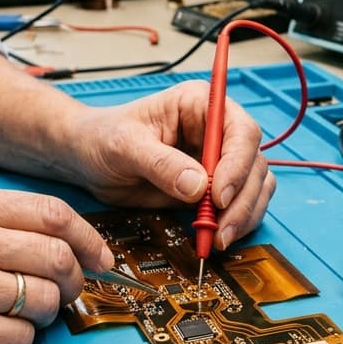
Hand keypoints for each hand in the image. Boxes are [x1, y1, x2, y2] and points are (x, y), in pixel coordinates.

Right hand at [0, 185, 113, 343]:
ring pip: (44, 300)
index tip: (99, 255)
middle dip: (75, 279)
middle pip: (56, 257)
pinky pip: (19, 340)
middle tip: (69, 290)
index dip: (87, 236)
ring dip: (48, 313)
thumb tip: (55, 236)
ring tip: (27, 315)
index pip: (50, 212)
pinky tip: (2, 336)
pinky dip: (22, 343)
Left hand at [66, 80, 275, 250]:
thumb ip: (161, 164)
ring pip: (255, 186)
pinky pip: (241, 205)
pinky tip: (215, 236)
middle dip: (242, 199)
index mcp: (200, 104)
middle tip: (220, 230)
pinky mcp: (212, 188)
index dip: (237, 164)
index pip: (240, 130)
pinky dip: (237, 223)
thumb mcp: (125, 146)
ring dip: (244, 214)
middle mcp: (216, 130)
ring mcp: (218, 160)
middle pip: (254, 162)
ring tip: (217, 239)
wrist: (87, 157)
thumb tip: (198, 187)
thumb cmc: (102, 137)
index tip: (218, 196)